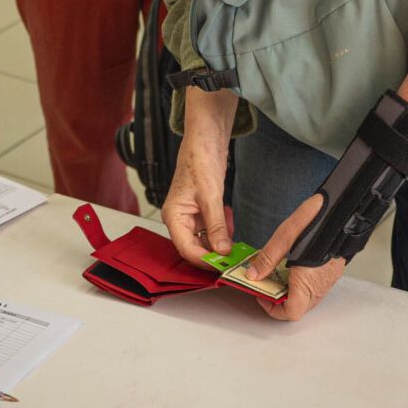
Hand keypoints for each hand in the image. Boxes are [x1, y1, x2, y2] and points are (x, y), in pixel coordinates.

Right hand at [162, 129, 233, 263]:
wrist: (205, 141)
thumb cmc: (200, 161)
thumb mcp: (211, 196)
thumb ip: (216, 226)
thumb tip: (222, 250)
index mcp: (173, 215)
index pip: (185, 248)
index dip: (203, 260)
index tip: (222, 266)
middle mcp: (179, 219)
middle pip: (193, 248)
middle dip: (211, 257)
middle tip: (231, 264)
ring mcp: (190, 216)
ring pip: (202, 242)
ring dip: (217, 249)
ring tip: (234, 255)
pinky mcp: (201, 212)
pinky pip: (209, 232)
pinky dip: (220, 238)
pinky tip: (231, 242)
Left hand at [245, 192, 347, 321]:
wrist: (344, 210)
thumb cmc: (319, 222)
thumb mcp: (285, 237)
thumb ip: (268, 259)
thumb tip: (253, 274)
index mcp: (307, 283)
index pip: (290, 313)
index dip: (273, 309)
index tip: (262, 294)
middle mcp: (320, 286)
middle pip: (297, 306)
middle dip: (278, 298)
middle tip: (266, 282)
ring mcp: (328, 280)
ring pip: (306, 298)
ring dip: (289, 290)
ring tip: (277, 272)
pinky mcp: (332, 272)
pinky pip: (314, 287)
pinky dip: (300, 283)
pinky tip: (292, 265)